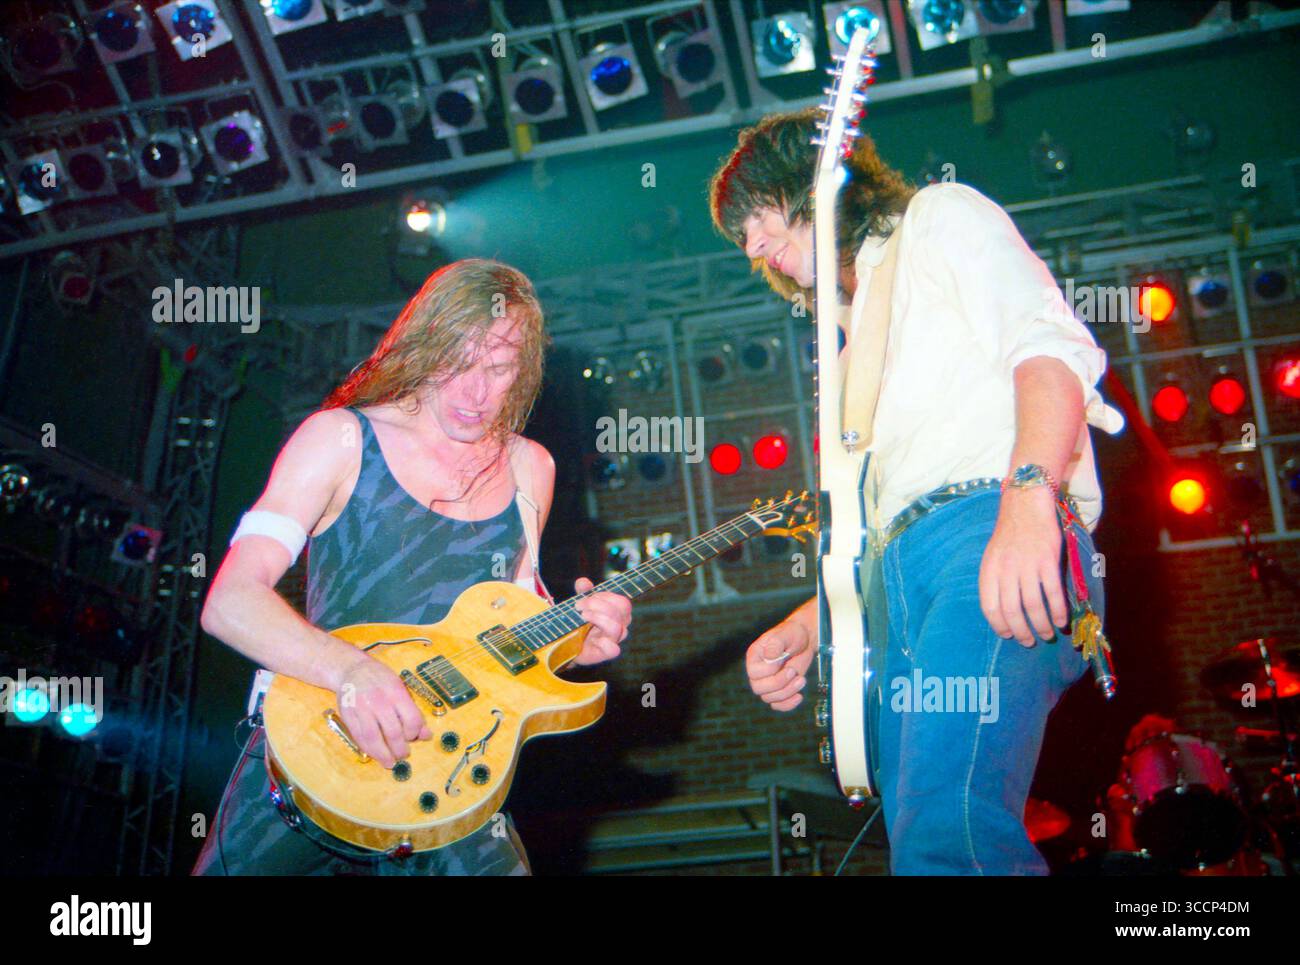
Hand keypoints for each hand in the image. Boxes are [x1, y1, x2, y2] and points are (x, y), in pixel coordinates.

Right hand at [334, 653, 431, 767]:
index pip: (411, 719)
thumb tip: (426, 734)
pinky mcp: (348, 715)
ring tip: (389, 761)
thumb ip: (412, 711)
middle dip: (400, 748)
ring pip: (373, 737)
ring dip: (383, 754)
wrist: (352, 669)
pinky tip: (374, 753)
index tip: (414, 737)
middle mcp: (379, 700)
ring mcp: (362, 708)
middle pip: (393, 732)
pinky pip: (359, 737)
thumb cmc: (380, 679)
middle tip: (403, 755)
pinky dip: (368, 749)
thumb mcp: (399, 688)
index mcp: (396, 692)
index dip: (415, 733)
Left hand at [570, 577, 630, 664]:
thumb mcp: (580, 603)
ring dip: (597, 618)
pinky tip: (594, 639)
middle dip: (598, 604)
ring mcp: (613, 640)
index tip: (585, 597)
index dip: (605, 597)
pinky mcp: (604, 654)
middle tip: (579, 606)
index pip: (622, 602)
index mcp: (618, 614)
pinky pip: (613, 650)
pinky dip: (604, 643)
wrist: (567, 643)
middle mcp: (619, 626)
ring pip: (617, 627)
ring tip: (582, 616)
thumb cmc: (579, 621)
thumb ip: (583, 591)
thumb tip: (583, 582)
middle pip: (622, 610)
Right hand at [746, 617, 814, 710]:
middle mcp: (758, 671)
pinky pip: (778, 705)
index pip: (754, 673)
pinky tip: (799, 696)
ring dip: (787, 692)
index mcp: (754, 657)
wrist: (805, 640)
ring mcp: (768, 682)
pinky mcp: (780, 690)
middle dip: (779, 683)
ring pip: (769, 699)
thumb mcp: (785, 634)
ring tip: (802, 679)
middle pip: (759, 689)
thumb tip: (769, 656)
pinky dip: (788, 704)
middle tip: (794, 671)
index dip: (770, 670)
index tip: (783, 658)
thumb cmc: (793, 634)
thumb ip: (776, 644)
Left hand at [979, 486, 1068, 646]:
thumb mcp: (993, 555)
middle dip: (1021, 631)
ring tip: (1047, 634)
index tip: (1008, 635)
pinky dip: (1058, 610)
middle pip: (1012, 610)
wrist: (1026, 503)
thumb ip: (995, 580)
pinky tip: (1062, 620)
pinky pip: (1053, 593)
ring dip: (1042, 625)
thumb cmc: (1010, 533)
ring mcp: (1027, 565)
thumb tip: (1003, 611)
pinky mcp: (1047, 560)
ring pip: (1034, 605)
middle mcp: (1006, 569)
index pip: (989, 606)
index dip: (999, 625)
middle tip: (1029, 641)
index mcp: (989, 569)